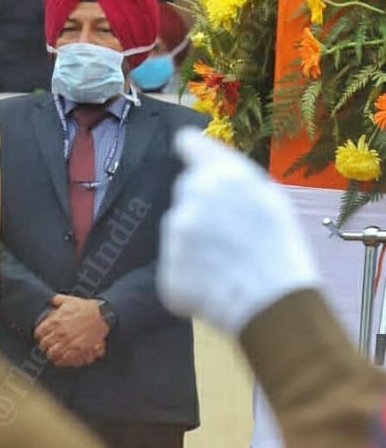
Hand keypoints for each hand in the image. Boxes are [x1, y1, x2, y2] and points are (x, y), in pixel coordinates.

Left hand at [34, 294, 108, 366]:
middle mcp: (60, 333)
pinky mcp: (77, 349)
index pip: (39, 332)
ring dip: (51, 354)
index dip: (39, 335)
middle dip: (44, 346)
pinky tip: (60, 360)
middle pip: (44, 345)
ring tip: (52, 353)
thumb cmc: (86, 308)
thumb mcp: (69, 300)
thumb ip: (57, 300)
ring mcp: (68, 342)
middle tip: (46, 346)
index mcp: (55, 321)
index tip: (41, 336)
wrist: (101, 315)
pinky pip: (64, 359)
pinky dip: (61, 361)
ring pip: (52, 354)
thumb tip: (51, 300)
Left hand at [158, 129, 319, 336]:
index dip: (191, 149)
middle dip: (201, 206)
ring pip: (178, 232)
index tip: (188, 150)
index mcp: (220, 174)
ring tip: (227, 263)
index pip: (189, 144)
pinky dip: (190, 276)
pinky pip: (176, 268)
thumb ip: (232, 173)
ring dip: (195, 243)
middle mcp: (190, 198)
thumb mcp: (268, 196)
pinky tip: (216, 284)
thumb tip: (196, 150)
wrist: (273, 303)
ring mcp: (174, 236)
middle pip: (186, 192)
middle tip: (230, 233)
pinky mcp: (166, 271)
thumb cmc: (280, 247)